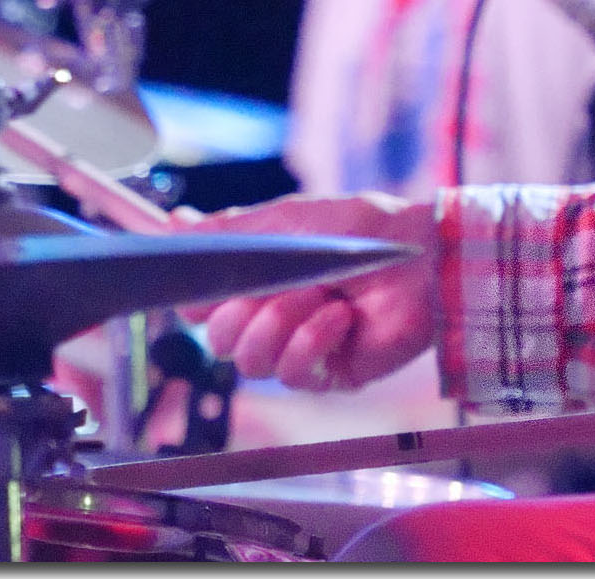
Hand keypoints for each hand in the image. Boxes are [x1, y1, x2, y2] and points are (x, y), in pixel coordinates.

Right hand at [187, 192, 436, 392]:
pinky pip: (293, 373)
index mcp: (259, 282)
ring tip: (318, 294)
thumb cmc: (362, 229)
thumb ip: (230, 231)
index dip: (198, 298)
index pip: (202, 307)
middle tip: (273, 285)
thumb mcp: (289, 220)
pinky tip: (339, 317)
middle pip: (218, 341)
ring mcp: (300, 350)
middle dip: (240, 310)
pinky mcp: (329, 374)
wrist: (422, 254)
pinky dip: (312, 339)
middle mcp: (273, 319)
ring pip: (250, 361)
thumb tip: (172, 224)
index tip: (208, 281)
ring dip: (280, 321)